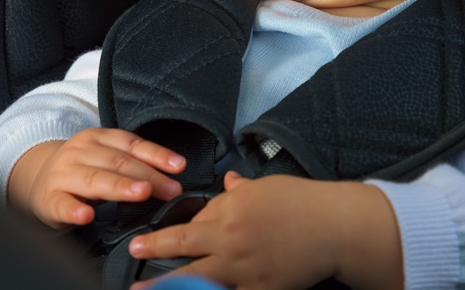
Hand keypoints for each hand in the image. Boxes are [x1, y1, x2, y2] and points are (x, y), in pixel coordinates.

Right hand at [7, 128, 185, 227]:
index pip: (132, 144)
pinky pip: (62, 205)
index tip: (179, 166)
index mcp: (98, 138)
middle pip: (119, 163)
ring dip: (119, 187)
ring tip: (140, 193)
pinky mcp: (49, 198)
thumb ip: (134, 163)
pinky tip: (86, 216)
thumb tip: (172, 175)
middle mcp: (80, 151)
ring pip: (94, 180)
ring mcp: (63, 174)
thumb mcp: (107, 157)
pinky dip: (74, 210)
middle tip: (170, 189)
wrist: (39, 178)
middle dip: (148, 176)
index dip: (157, 155)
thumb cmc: (82, 169)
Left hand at [128, 172, 403, 289]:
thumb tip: (227, 183)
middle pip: (184, 251)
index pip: (190, 225)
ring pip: (200, 284)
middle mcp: (231, 243)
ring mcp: (244, 271)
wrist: (332, 227)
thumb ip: (240, 190)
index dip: (165, 236)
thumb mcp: (266, 187)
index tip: (143, 243)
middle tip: (132, 263)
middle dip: (154, 255)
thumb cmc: (300, 201)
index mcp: (230, 213)